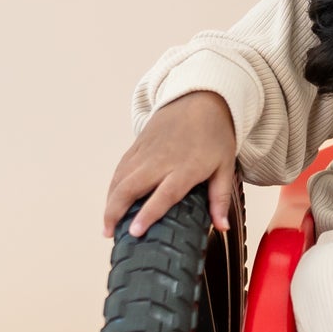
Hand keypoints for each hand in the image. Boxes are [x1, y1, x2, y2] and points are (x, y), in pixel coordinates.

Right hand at [102, 90, 238, 238]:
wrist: (200, 97)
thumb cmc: (215, 134)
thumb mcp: (225, 166)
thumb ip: (219, 198)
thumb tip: (222, 228)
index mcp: (186, 167)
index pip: (164, 194)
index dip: (148, 213)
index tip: (134, 231)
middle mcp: (161, 160)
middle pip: (131, 187)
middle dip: (115, 211)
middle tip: (109, 234)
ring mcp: (146, 152)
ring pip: (120, 178)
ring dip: (110, 202)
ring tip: (107, 225)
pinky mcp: (137, 145)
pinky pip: (120, 168)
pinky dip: (112, 186)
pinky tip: (110, 202)